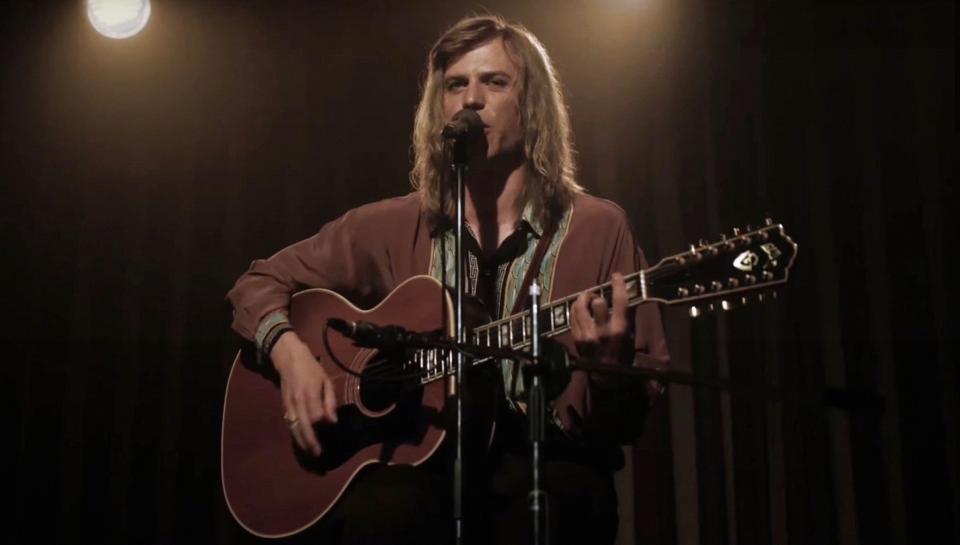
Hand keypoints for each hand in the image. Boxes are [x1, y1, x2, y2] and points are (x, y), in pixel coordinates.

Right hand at [270, 330, 337, 455]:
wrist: (288, 359)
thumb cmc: (311, 368)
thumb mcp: (326, 380)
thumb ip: (330, 401)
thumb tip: (332, 421)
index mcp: (309, 393)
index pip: (315, 416)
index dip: (322, 424)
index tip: (330, 429)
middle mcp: (297, 402)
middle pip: (303, 426)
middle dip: (310, 442)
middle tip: (318, 454)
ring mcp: (289, 405)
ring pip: (294, 428)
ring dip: (301, 442)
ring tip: (309, 453)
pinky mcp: (284, 406)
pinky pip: (289, 424)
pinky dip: (295, 434)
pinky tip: (300, 442)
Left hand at [569, 272, 632, 365]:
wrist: (607, 378)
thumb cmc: (623, 356)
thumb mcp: (632, 337)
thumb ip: (629, 315)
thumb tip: (628, 294)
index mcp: (619, 330)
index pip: (619, 300)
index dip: (618, 284)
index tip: (617, 275)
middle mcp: (601, 331)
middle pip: (596, 302)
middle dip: (597, 295)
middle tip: (598, 296)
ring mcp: (586, 335)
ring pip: (579, 307)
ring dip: (583, 299)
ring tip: (587, 299)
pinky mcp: (576, 338)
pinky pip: (572, 316)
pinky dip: (576, 309)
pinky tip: (580, 309)